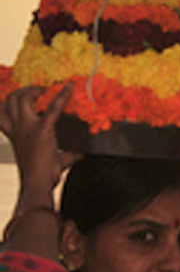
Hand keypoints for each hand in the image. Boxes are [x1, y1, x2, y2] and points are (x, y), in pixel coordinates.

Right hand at [0, 84, 78, 198]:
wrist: (38, 184)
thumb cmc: (43, 176)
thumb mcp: (53, 161)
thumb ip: (65, 154)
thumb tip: (80, 154)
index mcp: (16, 134)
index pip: (2, 112)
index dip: (6, 102)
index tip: (19, 97)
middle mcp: (18, 128)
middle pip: (11, 100)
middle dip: (24, 90)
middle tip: (40, 91)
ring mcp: (28, 128)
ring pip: (21, 98)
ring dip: (34, 90)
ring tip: (46, 90)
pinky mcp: (43, 130)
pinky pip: (52, 109)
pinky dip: (62, 96)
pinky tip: (70, 87)